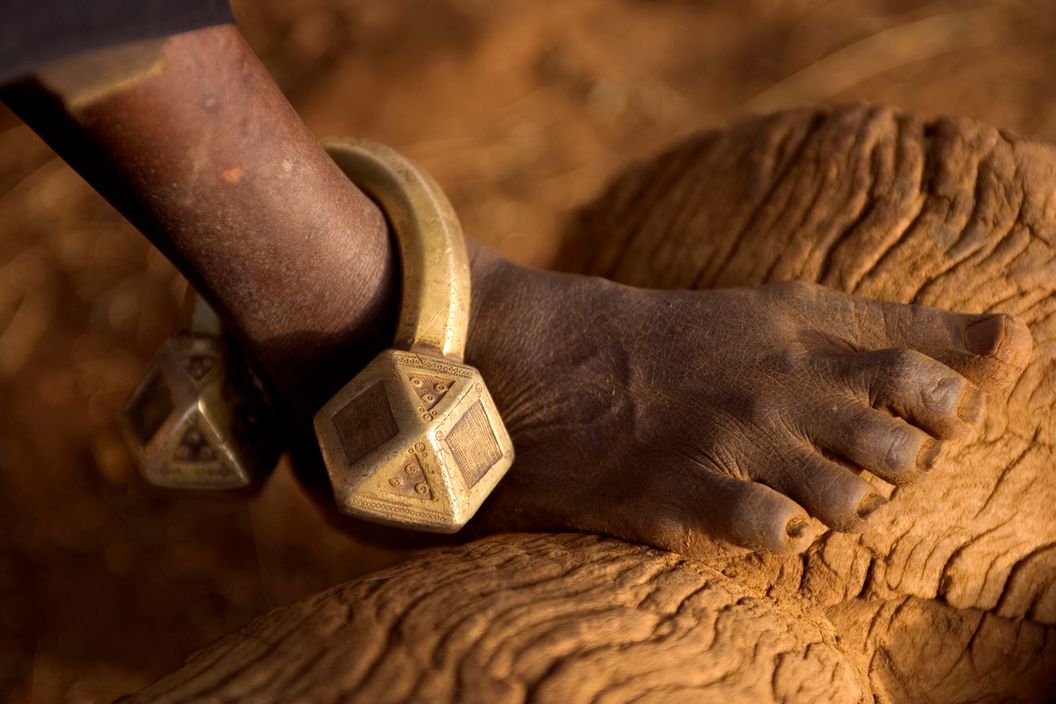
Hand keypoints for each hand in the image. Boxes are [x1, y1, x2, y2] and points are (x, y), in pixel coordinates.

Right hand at [463, 245, 1031, 553]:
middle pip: (904, 456)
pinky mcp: (688, 496)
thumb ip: (908, 329)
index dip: (941, 416)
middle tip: (843, 460)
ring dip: (837, 511)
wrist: (569, 363)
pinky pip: (777, 534)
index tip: (906, 420)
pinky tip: (757, 515)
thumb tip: (1021, 343)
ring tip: (795, 491)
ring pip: (852, 506)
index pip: (932, 384)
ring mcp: (737, 444)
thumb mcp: (800, 313)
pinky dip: (784, 536)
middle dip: (893, 473)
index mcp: (813, 343)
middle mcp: (784, 393)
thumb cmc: (698, 341)